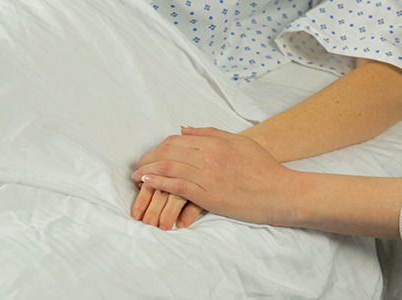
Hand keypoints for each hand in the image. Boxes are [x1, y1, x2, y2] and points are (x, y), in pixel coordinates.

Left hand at [132, 127, 297, 225]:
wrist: (281, 192)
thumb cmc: (263, 168)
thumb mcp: (239, 142)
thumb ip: (210, 133)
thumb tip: (183, 128)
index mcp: (215, 142)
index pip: (176, 140)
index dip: (157, 148)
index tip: (149, 155)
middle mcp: (208, 156)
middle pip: (167, 153)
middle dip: (147, 159)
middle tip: (138, 166)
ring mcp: (207, 176)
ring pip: (167, 168)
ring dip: (147, 171)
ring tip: (137, 177)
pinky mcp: (208, 196)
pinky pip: (176, 186)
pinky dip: (157, 184)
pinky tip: (147, 184)